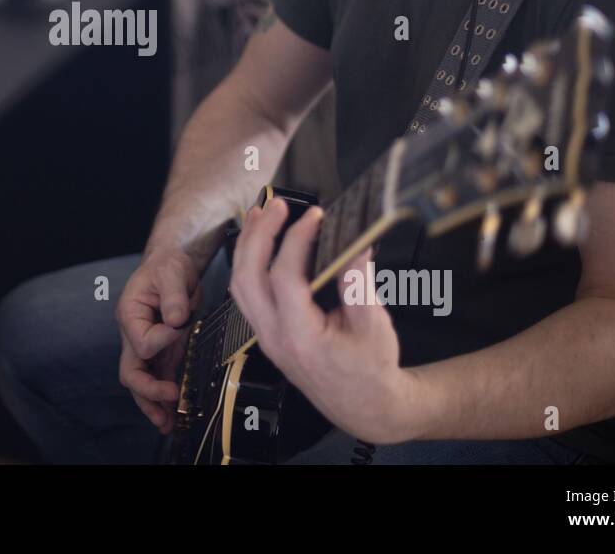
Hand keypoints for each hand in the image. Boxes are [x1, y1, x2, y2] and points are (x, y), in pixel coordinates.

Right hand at [116, 249, 202, 433]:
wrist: (172, 266)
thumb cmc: (166, 266)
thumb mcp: (171, 271)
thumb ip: (173, 295)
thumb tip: (177, 320)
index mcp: (130, 314)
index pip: (142, 342)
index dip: (163, 340)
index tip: (180, 325)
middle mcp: (134, 335)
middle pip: (131, 371)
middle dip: (147, 391)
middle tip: (168, 400)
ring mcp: (147, 347)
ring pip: (142, 382)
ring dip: (153, 404)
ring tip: (167, 424)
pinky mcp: (162, 353)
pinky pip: (159, 379)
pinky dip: (164, 399)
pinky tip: (173, 415)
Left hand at [228, 198, 423, 444]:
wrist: (366, 407)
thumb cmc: (372, 371)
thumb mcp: (375, 325)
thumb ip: (359, 282)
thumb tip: (354, 242)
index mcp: (302, 337)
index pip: (284, 278)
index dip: (296, 241)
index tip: (314, 217)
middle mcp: (275, 338)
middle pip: (248, 278)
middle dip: (259, 235)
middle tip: (277, 206)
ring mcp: (266, 337)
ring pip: (239, 286)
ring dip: (247, 246)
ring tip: (260, 215)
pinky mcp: (267, 333)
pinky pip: (245, 295)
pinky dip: (248, 264)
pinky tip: (259, 244)